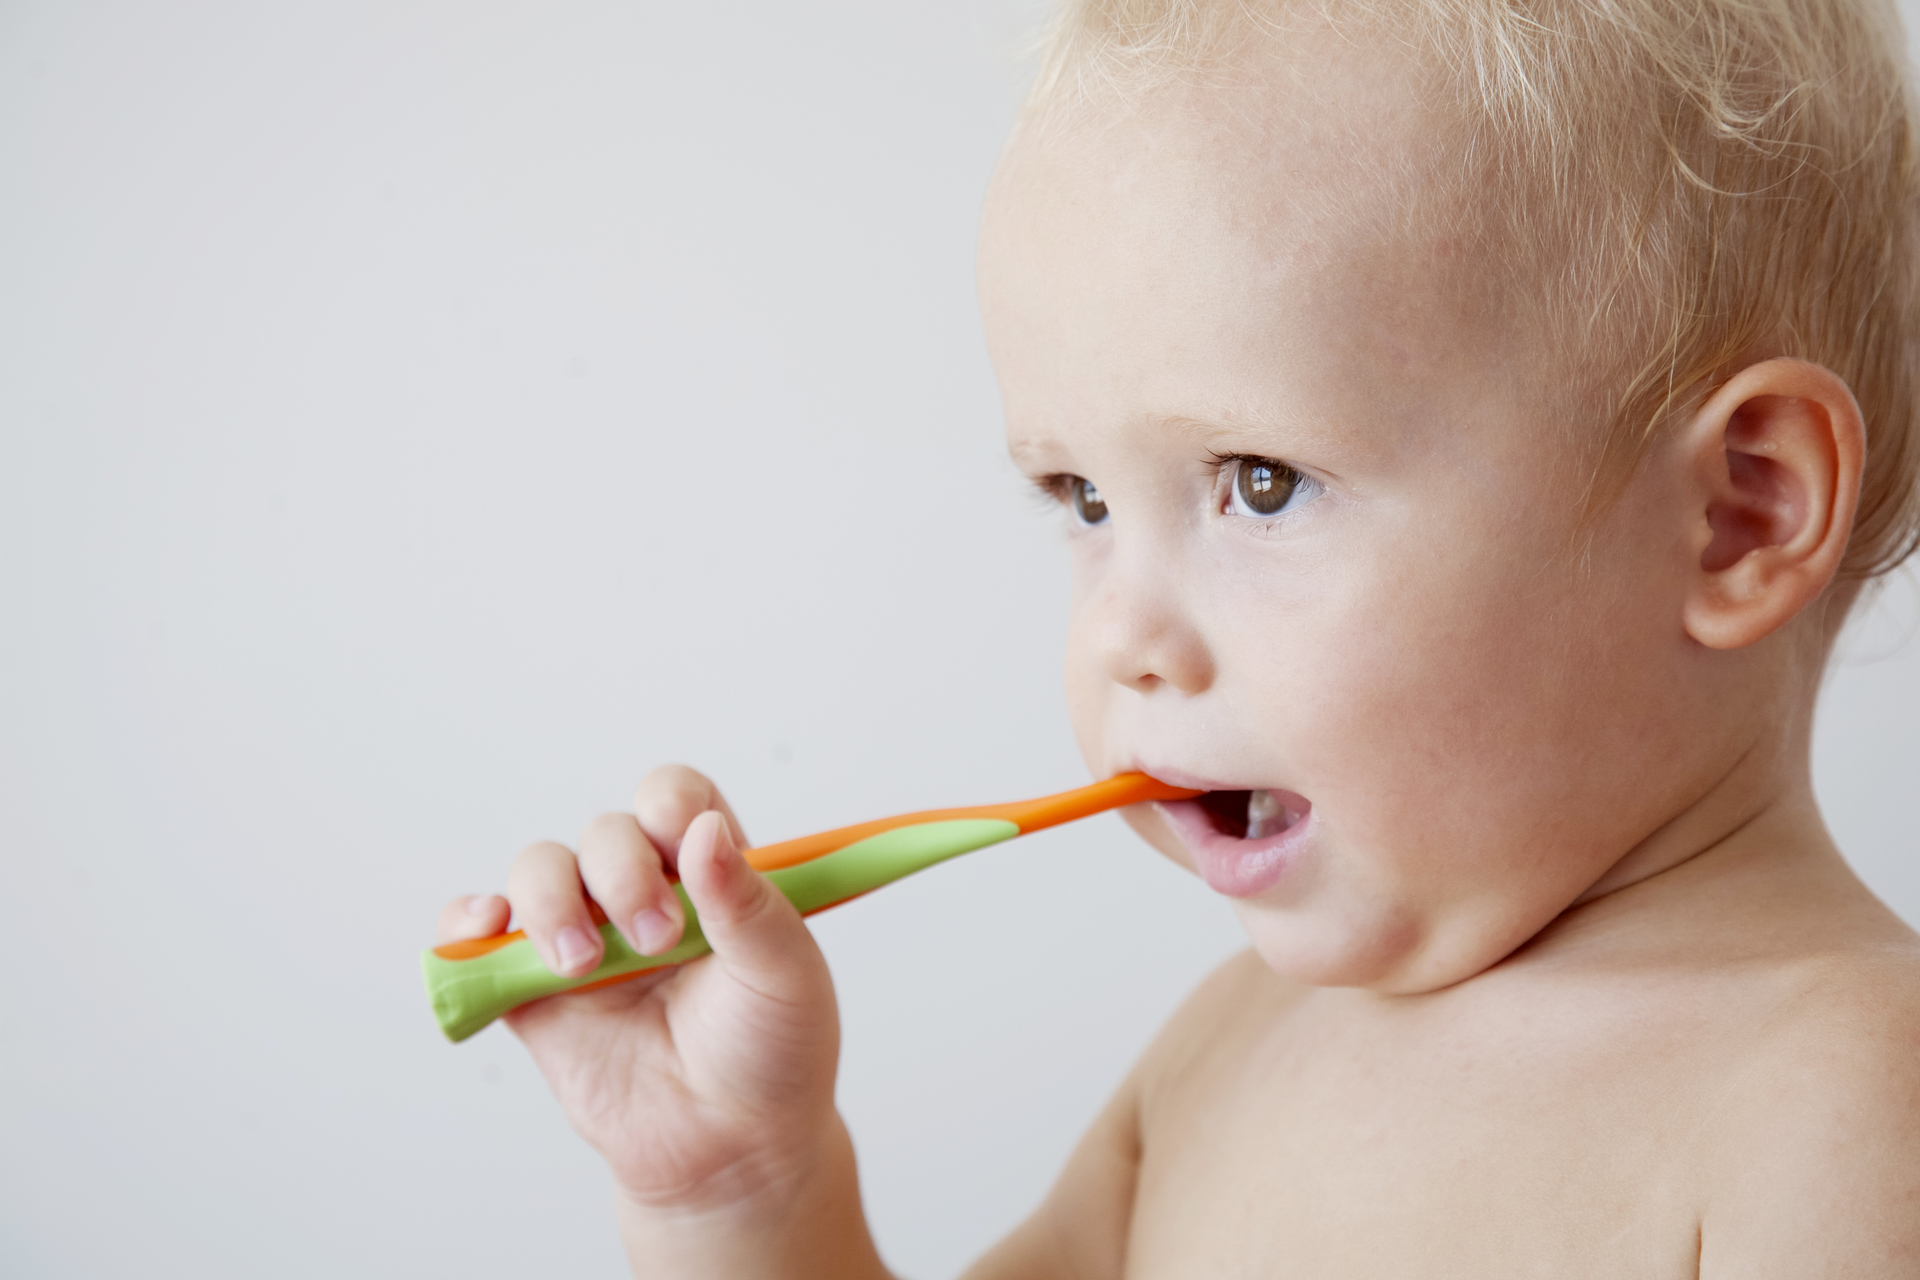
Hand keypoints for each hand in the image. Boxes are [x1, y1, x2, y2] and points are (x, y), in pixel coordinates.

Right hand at [435, 766, 842, 1212]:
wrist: (731, 1148)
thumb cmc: (772, 1051)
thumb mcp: (786, 973)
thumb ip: (747, 901)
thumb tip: (703, 829)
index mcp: (711, 871)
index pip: (673, 797)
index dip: (667, 806)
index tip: (680, 850)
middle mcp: (644, 891)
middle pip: (604, 831)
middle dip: (620, 874)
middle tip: (658, 942)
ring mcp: (587, 937)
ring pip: (538, 869)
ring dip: (550, 902)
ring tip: (583, 967)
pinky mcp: (535, 992)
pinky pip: (481, 938)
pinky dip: (466, 921)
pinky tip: (485, 930)